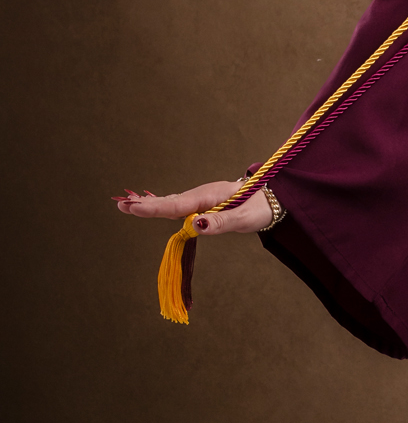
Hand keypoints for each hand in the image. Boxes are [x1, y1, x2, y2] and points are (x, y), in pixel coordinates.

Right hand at [113, 179, 271, 234]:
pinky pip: (179, 205)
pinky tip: (148, 205)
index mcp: (209, 196)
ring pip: (172, 203)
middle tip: (120, 205)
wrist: (272, 197)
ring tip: (127, 206)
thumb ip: (221, 222)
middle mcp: (201, 195)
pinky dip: (162, 205)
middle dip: (145, 205)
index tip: (133, 208)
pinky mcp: (203, 203)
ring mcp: (201, 198)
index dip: (154, 208)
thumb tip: (195, 227)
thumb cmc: (260, 207)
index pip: (177, 205)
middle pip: (169, 202)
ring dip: (150, 204)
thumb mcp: (244, 218)